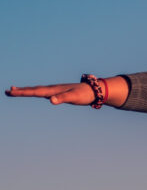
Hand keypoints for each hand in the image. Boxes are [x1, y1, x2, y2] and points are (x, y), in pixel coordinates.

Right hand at [6, 80, 126, 106]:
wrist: (95, 90)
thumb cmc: (84, 94)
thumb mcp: (73, 97)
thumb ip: (62, 98)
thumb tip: (50, 100)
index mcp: (53, 90)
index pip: (35, 91)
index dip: (23, 92)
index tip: (11, 92)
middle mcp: (53, 89)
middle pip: (33, 90)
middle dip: (20, 91)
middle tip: (7, 91)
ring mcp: (55, 90)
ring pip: (37, 90)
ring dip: (25, 91)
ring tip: (14, 90)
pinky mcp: (59, 92)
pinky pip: (44, 92)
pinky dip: (35, 92)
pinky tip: (33, 93)